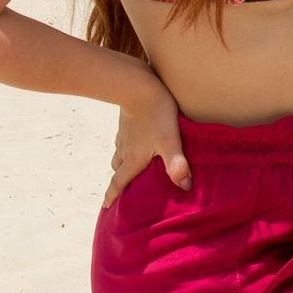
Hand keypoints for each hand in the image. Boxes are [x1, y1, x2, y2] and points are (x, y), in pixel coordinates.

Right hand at [102, 75, 190, 207]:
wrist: (137, 85)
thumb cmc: (156, 114)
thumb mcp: (169, 141)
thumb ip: (176, 164)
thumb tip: (185, 186)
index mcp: (133, 159)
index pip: (119, 182)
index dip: (112, 196)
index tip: (106, 208)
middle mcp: (124, 149)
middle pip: (118, 170)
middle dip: (118, 181)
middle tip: (121, 188)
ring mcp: (123, 134)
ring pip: (119, 153)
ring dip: (122, 162)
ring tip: (129, 166)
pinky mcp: (126, 120)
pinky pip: (123, 137)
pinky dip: (126, 144)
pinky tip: (135, 139)